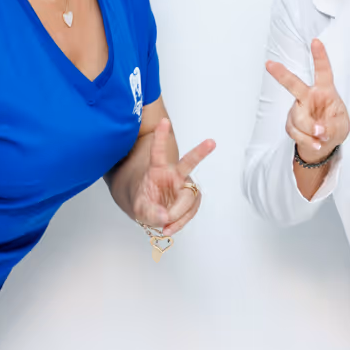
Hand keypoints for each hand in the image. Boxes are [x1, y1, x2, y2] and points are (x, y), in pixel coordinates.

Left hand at [131, 119, 215, 236]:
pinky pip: (190, 211)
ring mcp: (183, 186)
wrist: (148, 210)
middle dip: (200, 152)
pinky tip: (170, 227)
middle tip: (211, 142)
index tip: (164, 121)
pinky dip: (180, 221)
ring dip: (179, 213)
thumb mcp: (138, 207)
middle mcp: (174, 174)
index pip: (158, 151)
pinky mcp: (189, 198)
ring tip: (166, 224)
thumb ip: (148, 212)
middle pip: (188, 163)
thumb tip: (165, 218)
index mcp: (157, 169)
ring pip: (190, 198)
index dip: (161, 137)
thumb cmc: (143, 201)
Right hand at [266, 39, 349, 162]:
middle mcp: (309, 96)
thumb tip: (318, 130)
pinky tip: (316, 143)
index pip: (323, 71)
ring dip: (311, 130)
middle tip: (269, 64)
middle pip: (294, 84)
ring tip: (322, 136)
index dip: (319, 56)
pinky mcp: (291, 123)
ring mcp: (298, 109)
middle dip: (281, 74)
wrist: (325, 144)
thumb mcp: (341, 126)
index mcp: (325, 91)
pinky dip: (308, 140)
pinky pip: (296, 132)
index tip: (315, 41)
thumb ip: (331, 126)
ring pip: (299, 118)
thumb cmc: (335, 126)